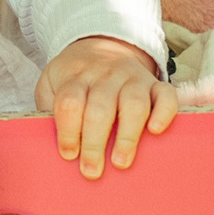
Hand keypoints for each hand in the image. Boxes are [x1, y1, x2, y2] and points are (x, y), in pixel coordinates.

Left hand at [36, 35, 175, 179]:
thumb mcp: (50, 84)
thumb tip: (48, 144)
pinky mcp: (155, 83)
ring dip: (127, 135)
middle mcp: (105, 75)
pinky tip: (155, 131)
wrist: (101, 44)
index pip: (70, 102)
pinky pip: (166, 94)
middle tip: (91, 170)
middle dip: (94, 142)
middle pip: (99, 108)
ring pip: (133, 103)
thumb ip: (48, 108)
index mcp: (75, 77)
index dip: (67, 131)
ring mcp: (132, 77)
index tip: (68, 154)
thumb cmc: (73, 77)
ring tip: (120, 162)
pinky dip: (164, 112)